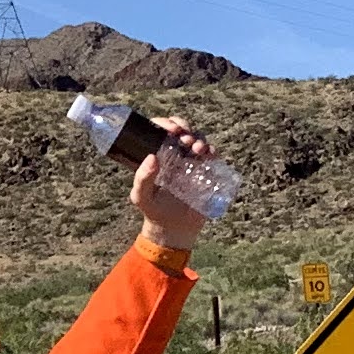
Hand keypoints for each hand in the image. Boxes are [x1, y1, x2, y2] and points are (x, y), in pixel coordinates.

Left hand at [129, 114, 219, 249]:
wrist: (174, 229)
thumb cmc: (153, 210)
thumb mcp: (141, 197)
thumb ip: (142, 179)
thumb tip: (152, 156)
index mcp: (157, 154)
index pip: (160, 130)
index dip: (166, 123)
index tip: (171, 130)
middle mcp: (174, 154)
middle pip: (181, 130)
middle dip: (184, 128)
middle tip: (184, 138)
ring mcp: (191, 162)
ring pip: (198, 140)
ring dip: (199, 138)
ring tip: (197, 149)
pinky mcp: (205, 171)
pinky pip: (211, 156)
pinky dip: (212, 151)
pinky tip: (210, 155)